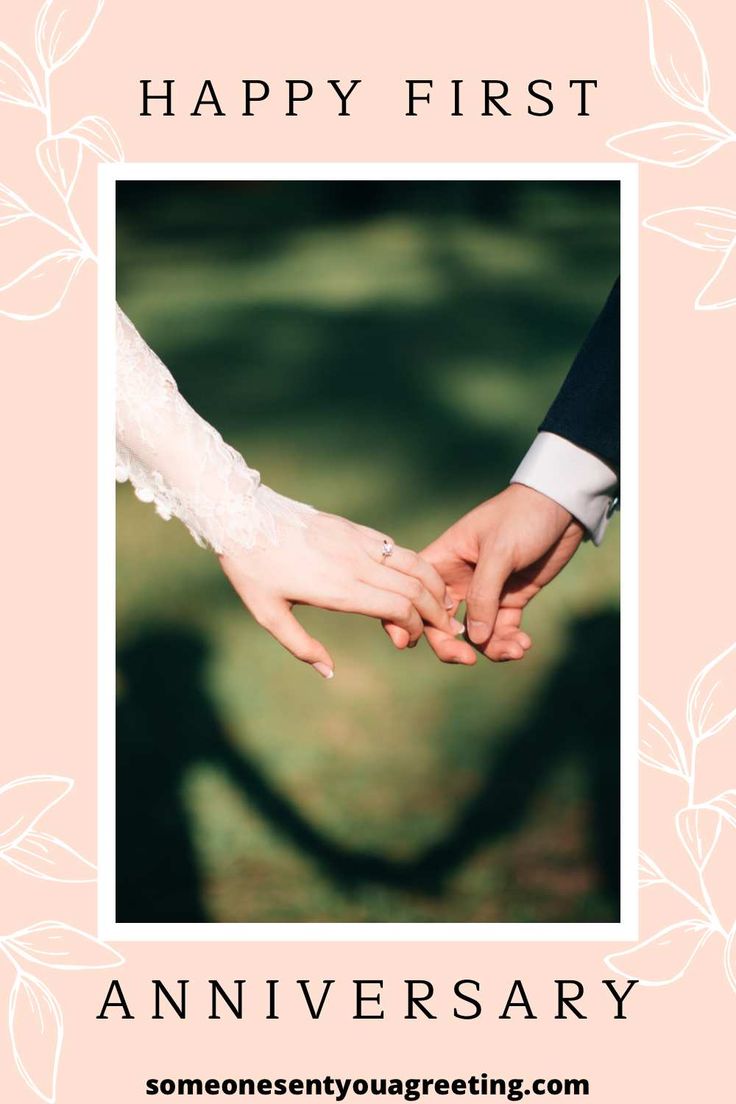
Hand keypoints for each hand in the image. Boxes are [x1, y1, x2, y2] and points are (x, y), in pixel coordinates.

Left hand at [219, 512, 460, 677]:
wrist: (243, 516)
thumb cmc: (252, 569)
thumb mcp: (268, 615)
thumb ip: (301, 646)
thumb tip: (329, 672)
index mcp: (339, 589)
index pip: (399, 607)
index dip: (414, 627)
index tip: (407, 641)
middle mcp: (356, 564)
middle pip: (415, 587)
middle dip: (436, 611)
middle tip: (444, 629)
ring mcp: (358, 542)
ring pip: (413, 562)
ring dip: (434, 585)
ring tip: (443, 604)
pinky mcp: (354, 528)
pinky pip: (395, 547)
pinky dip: (416, 565)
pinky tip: (417, 579)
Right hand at [385, 484, 583, 663]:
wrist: (562, 507)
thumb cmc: (522, 517)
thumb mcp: (499, 551)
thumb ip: (483, 594)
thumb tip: (474, 639)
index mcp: (443, 560)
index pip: (416, 594)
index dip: (409, 619)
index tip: (413, 643)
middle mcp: (458, 580)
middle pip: (440, 623)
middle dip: (451, 645)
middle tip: (468, 659)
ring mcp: (485, 592)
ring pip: (475, 633)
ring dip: (491, 648)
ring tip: (515, 650)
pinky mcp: (510, 599)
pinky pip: (502, 630)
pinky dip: (510, 641)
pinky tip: (524, 645)